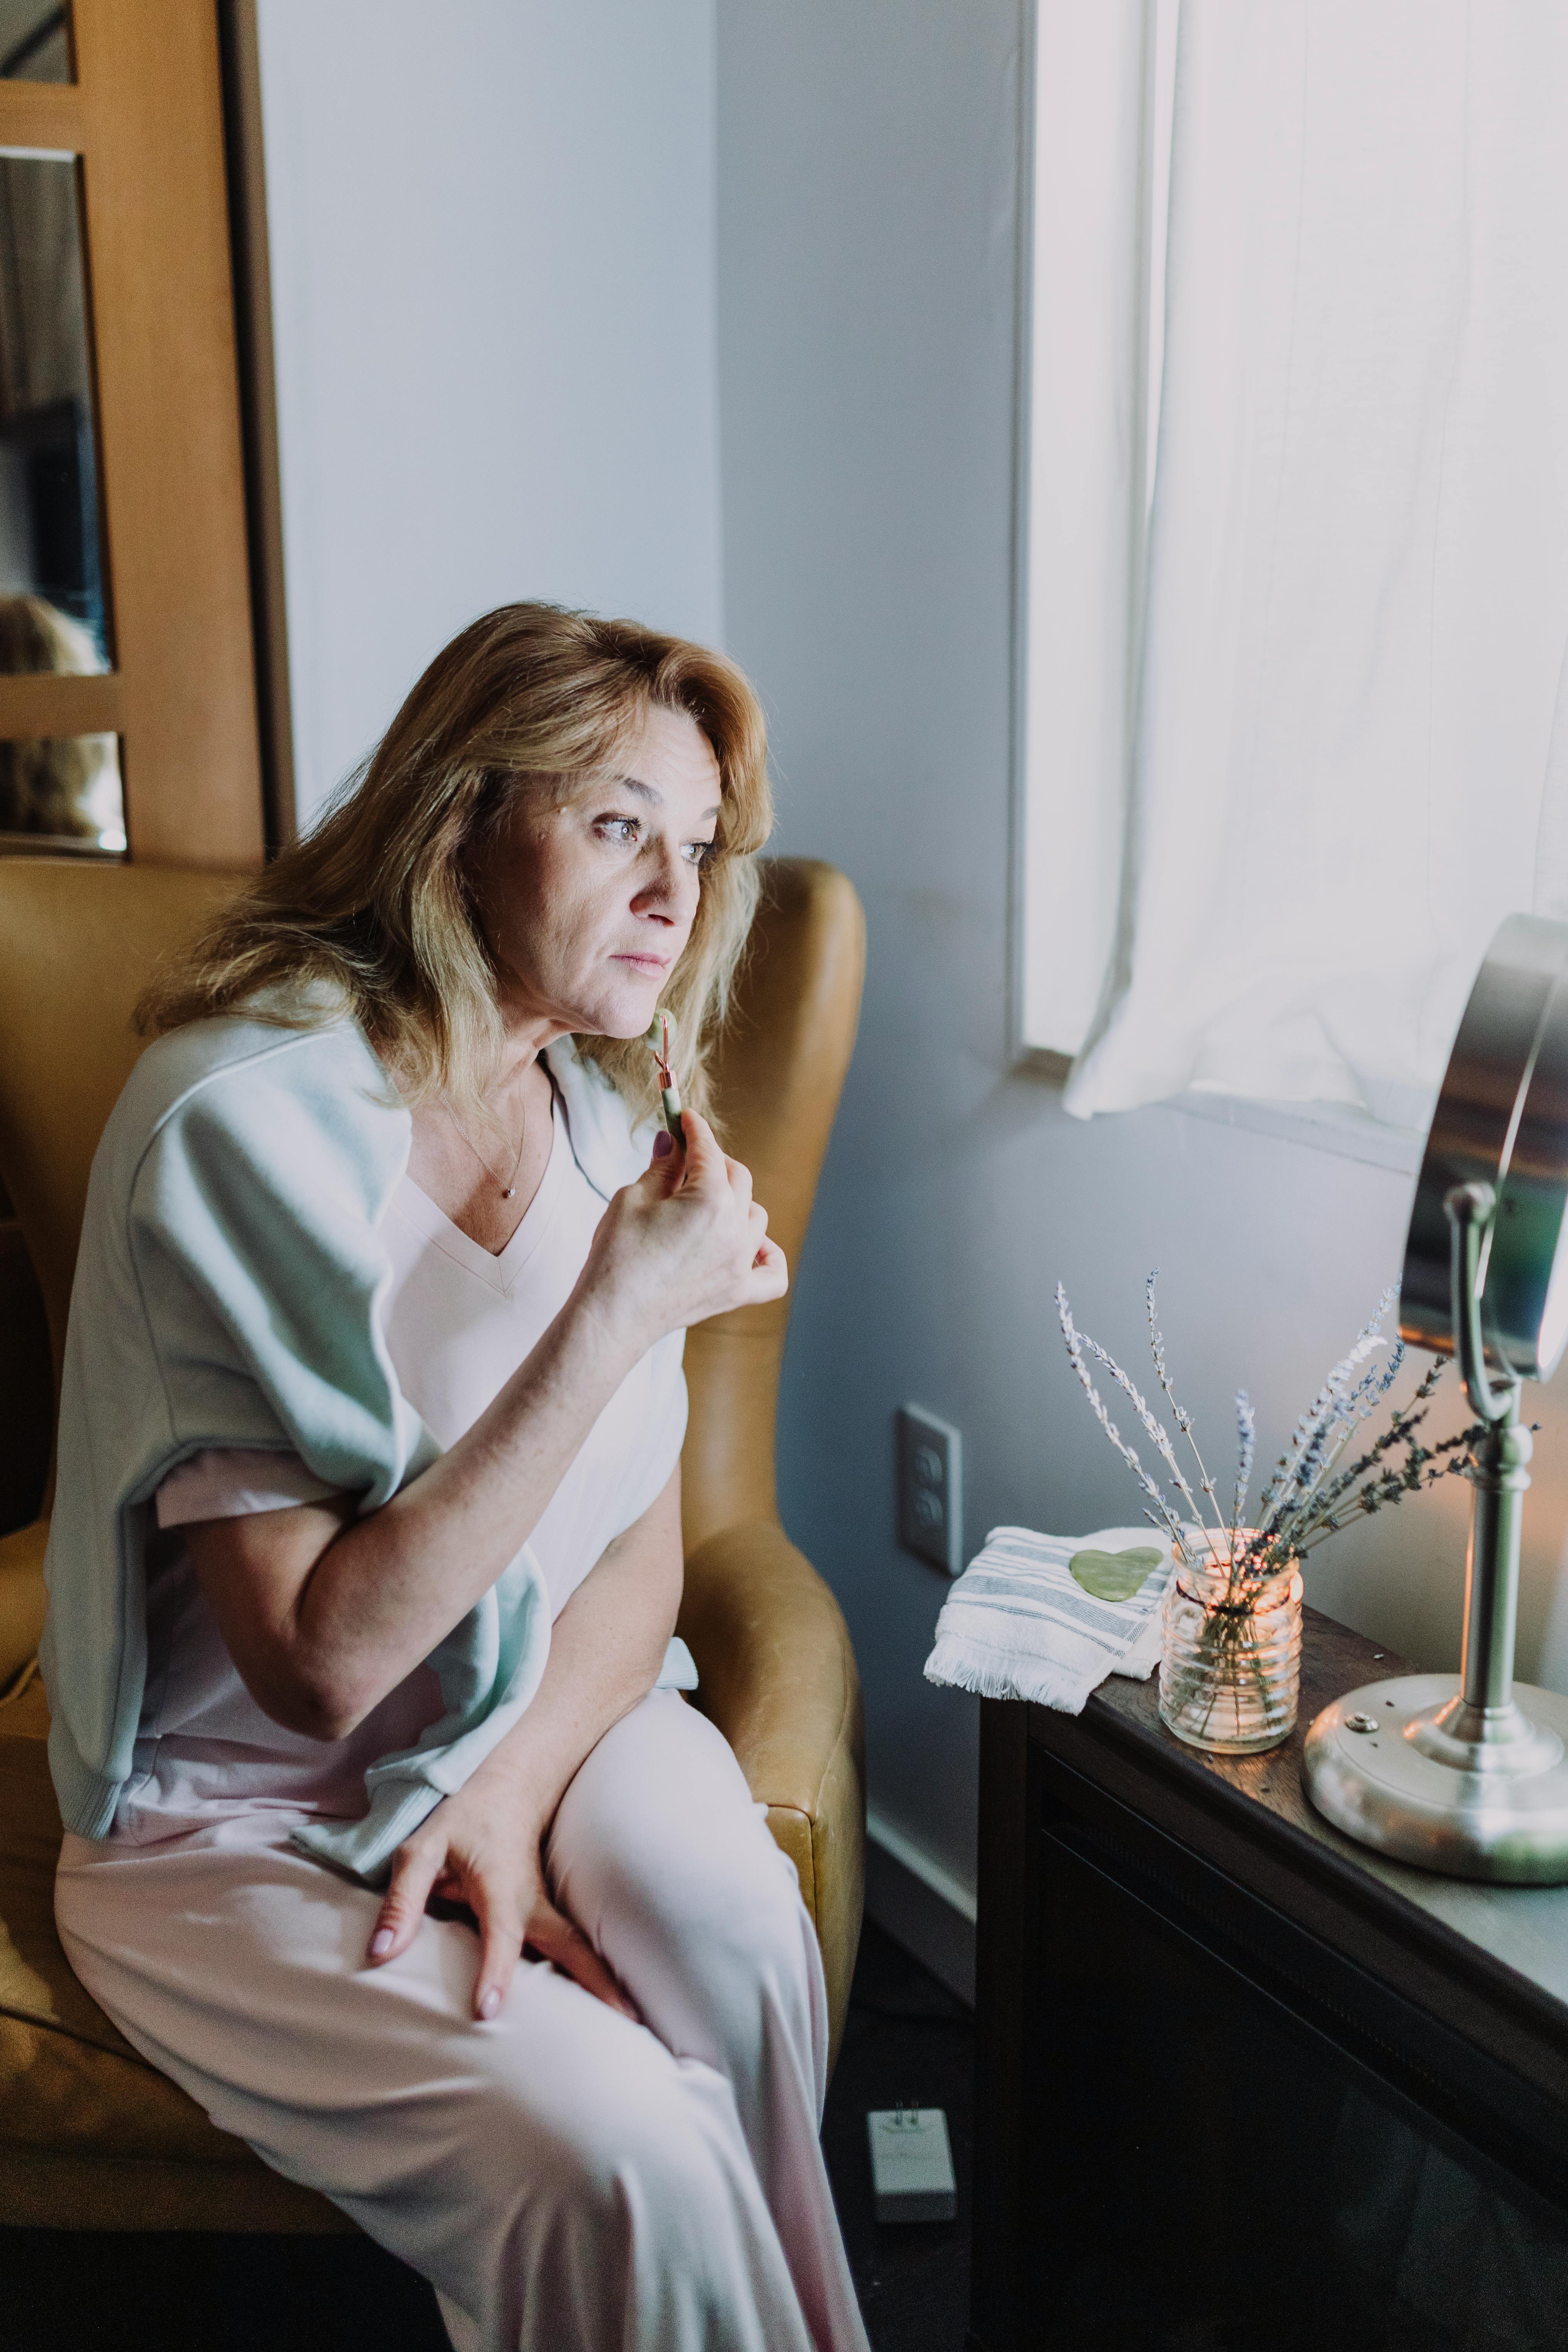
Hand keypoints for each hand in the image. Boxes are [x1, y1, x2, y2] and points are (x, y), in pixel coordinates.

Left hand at [365, 1774, 636, 2023]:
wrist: (510, 1786)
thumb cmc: (462, 1819)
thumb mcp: (421, 1848)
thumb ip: (403, 1900)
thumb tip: (380, 1955)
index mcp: (499, 1885)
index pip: (500, 1933)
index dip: (494, 1971)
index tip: (489, 2011)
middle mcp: (532, 1901)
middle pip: (571, 1945)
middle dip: (599, 1982)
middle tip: (627, 2023)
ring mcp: (547, 1908)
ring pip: (579, 1948)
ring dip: (605, 1981)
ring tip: (632, 2024)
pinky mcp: (548, 1915)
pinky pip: (571, 1947)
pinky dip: (592, 1973)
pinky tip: (608, 2007)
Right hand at [578, 1108, 787, 1348]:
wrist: (612, 1316)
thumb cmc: (617, 1256)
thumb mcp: (632, 1198)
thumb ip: (662, 1167)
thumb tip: (673, 1141)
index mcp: (710, 1199)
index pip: (708, 1151)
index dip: (695, 1129)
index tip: (684, 1119)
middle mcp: (735, 1229)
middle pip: (739, 1178)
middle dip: (715, 1161)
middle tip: (688, 1159)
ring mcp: (740, 1263)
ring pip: (756, 1216)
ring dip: (737, 1202)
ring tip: (706, 1202)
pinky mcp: (737, 1292)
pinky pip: (773, 1272)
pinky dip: (768, 1255)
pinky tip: (753, 1245)